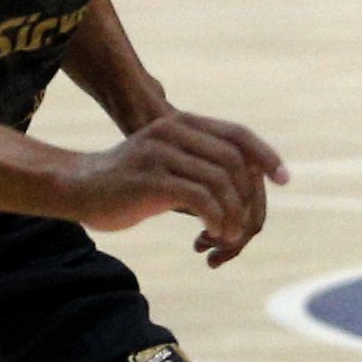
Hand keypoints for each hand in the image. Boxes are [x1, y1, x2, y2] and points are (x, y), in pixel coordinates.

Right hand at [59, 110, 288, 263]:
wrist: (78, 188)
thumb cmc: (127, 183)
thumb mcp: (167, 163)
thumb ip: (200, 165)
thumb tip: (244, 183)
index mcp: (182, 124)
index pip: (238, 135)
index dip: (266, 155)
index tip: (283, 179)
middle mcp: (174, 132)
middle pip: (236, 163)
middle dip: (247, 199)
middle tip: (242, 229)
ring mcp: (163, 153)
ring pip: (222, 183)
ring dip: (232, 216)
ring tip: (224, 237)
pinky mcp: (153, 179)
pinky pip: (202, 199)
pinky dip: (215, 220)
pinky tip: (210, 235)